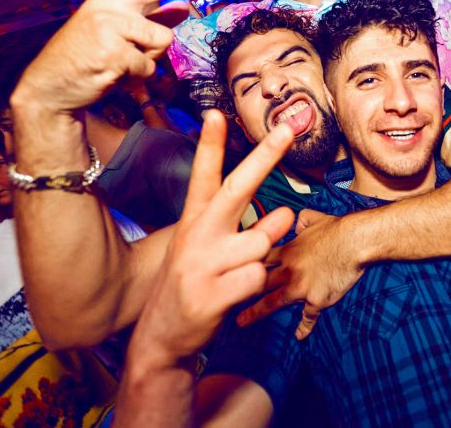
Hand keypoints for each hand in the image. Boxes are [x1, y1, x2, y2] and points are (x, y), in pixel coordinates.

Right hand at [14, 0, 224, 113]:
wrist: (53, 86)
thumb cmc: (92, 55)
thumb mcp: (122, 33)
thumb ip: (154, 18)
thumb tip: (185, 8)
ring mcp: (110, 23)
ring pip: (162, 38)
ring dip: (150, 57)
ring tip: (122, 61)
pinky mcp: (112, 50)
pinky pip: (149, 65)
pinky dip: (138, 77)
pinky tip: (113, 74)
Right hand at [129, 112, 294, 361]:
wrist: (162, 338)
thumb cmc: (194, 282)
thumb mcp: (202, 247)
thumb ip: (243, 228)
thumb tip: (287, 212)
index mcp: (193, 220)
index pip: (203, 176)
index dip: (210, 144)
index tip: (216, 113)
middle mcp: (196, 235)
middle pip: (239, 187)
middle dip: (266, 155)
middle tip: (288, 128)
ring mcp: (201, 265)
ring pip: (262, 242)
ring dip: (263, 254)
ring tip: (240, 269)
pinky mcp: (210, 295)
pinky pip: (258, 276)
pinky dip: (257, 284)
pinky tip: (236, 293)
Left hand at [237, 209, 363, 339]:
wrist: (354, 241)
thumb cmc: (337, 228)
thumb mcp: (314, 218)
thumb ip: (302, 220)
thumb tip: (297, 219)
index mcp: (288, 250)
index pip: (259, 259)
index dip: (244, 264)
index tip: (231, 271)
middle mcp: (289, 270)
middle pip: (258, 283)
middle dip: (240, 291)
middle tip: (224, 300)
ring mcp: (301, 286)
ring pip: (273, 302)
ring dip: (256, 312)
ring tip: (241, 321)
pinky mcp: (317, 300)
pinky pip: (308, 317)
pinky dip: (304, 328)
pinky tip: (299, 336)